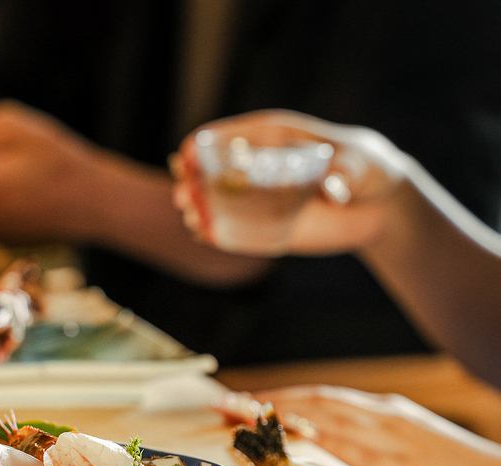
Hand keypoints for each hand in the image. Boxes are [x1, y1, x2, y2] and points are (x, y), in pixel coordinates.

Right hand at [173, 110, 408, 255]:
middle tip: (184, 194)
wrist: (376, 201)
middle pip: (213, 169)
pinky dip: (215, 231)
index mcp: (273, 137)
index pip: (228, 136)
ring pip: (217, 200)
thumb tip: (332, 187)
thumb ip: (346, 169)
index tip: (186, 155)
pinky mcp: (264, 224)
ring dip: (198, 208)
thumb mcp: (358, 163)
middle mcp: (258, 166)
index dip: (203, 144)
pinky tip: (201, 235)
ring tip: (191, 217)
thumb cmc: (366, 168)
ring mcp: (258, 196)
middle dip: (193, 180)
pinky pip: (232, 228)